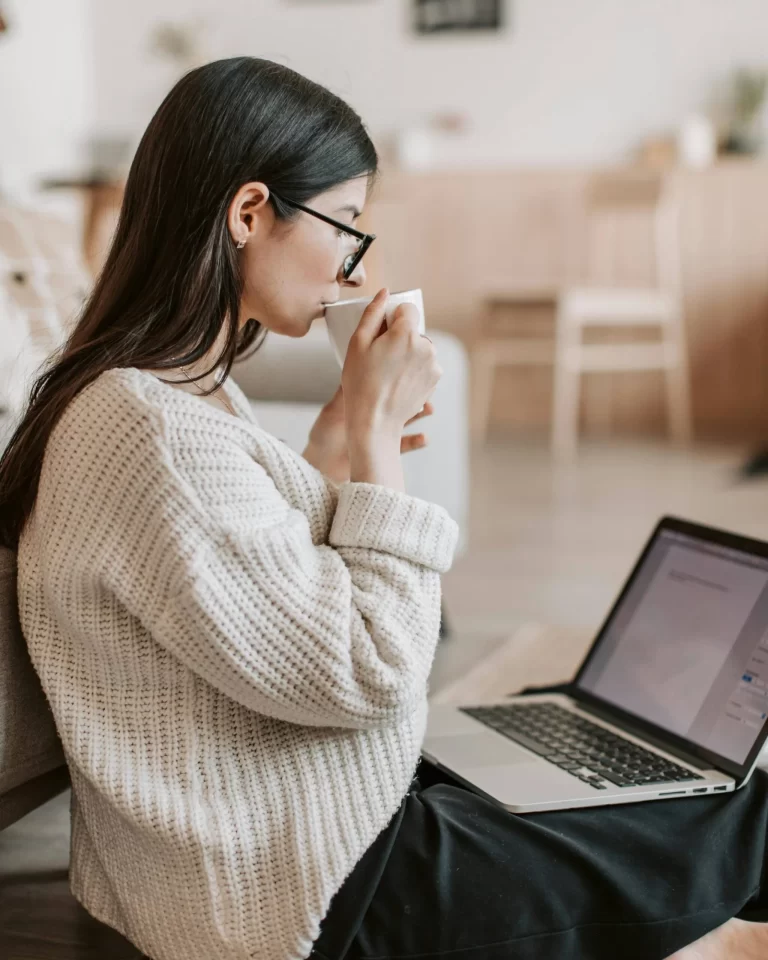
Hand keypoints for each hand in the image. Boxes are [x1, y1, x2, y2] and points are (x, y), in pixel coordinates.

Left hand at [302, 384, 433, 482]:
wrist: (321, 466)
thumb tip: (353, 368)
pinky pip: (406, 444)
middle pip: (399, 399)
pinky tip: (424, 437)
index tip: (407, 371)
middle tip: (425, 388)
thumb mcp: (332, 413)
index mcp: (363, 402)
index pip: (384, 385)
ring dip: (420, 414)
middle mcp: (375, 415)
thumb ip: (343, 395)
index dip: (396, 377)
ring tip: (429, 409)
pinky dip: (416, 441)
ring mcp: (382, 432)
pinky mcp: (386, 450)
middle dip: (414, 393)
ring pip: (406, 419)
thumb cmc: (323, 437)